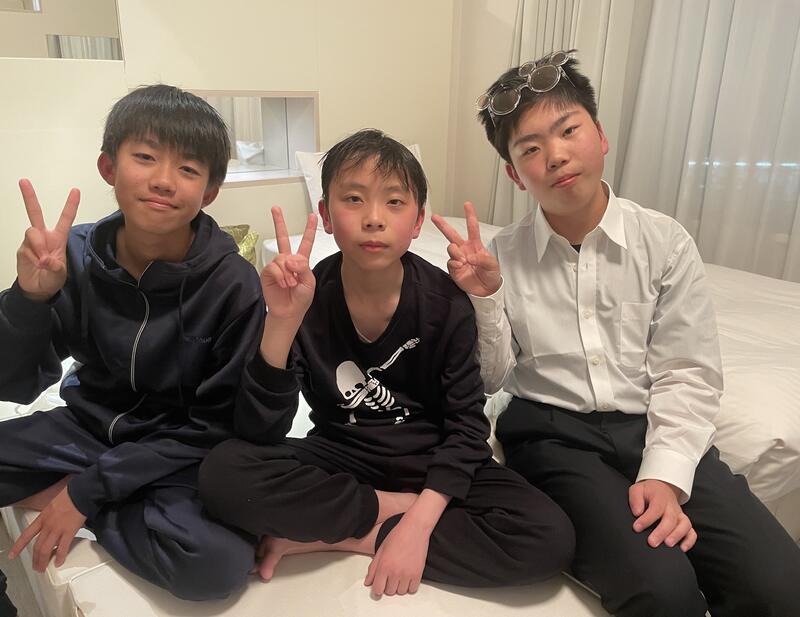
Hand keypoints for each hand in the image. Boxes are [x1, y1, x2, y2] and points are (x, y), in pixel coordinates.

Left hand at [8, 486, 86, 570]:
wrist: (80, 493)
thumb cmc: (70, 495)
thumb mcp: (53, 504)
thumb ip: (50, 516)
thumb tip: (52, 523)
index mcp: (42, 517)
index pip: (26, 535)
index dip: (18, 547)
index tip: (12, 555)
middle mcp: (48, 525)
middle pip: (36, 546)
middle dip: (34, 559)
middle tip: (35, 566)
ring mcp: (58, 529)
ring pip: (45, 550)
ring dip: (43, 561)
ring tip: (43, 568)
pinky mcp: (69, 531)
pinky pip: (62, 548)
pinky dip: (59, 557)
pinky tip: (59, 562)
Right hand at [16, 179, 79, 301]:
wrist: (37, 289)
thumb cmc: (52, 278)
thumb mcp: (59, 274)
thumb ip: (55, 267)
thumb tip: (46, 259)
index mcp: (58, 238)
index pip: (65, 219)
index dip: (70, 205)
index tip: (75, 190)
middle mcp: (44, 236)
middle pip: (35, 213)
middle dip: (30, 197)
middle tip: (23, 181)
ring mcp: (31, 241)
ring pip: (32, 233)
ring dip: (39, 246)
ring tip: (43, 261)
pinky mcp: (22, 248)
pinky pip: (27, 248)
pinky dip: (33, 257)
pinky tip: (36, 264)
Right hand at [260, 207, 316, 320]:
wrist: (289, 311)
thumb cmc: (301, 298)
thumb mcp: (309, 281)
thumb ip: (303, 267)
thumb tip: (290, 258)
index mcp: (301, 261)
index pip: (306, 242)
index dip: (309, 229)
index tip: (312, 216)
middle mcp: (288, 260)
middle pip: (283, 238)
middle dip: (279, 222)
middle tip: (275, 209)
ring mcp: (277, 265)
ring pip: (282, 258)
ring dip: (288, 272)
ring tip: (290, 284)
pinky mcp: (267, 272)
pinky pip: (274, 267)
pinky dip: (280, 275)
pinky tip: (283, 283)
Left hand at [364, 516, 428, 596]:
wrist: (415, 528)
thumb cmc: (397, 535)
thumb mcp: (381, 550)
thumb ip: (373, 568)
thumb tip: (368, 582)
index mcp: (384, 566)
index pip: (377, 590)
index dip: (377, 589)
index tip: (379, 585)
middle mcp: (395, 572)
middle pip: (389, 592)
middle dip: (388, 586)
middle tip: (390, 575)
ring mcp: (407, 574)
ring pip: (401, 592)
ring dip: (399, 586)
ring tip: (400, 574)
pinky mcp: (418, 574)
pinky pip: (412, 590)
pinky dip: (410, 585)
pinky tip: (408, 576)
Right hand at [431, 202, 499, 296]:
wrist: (487, 290)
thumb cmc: (491, 274)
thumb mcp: (492, 264)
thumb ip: (482, 258)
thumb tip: (468, 257)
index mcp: (475, 245)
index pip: (472, 227)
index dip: (470, 215)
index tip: (467, 204)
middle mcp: (464, 249)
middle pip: (452, 234)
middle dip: (443, 225)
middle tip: (434, 217)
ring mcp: (458, 258)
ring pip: (450, 247)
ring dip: (455, 251)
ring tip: (463, 260)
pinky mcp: (454, 269)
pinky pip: (450, 262)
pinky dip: (455, 262)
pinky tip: (460, 265)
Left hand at [629, 479, 695, 551]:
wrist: (662, 489)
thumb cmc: (648, 492)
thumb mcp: (638, 489)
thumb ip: (635, 499)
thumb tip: (637, 513)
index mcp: (660, 498)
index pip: (655, 509)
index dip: (646, 519)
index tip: (637, 528)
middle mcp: (672, 507)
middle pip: (670, 519)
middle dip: (661, 532)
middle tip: (652, 542)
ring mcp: (680, 515)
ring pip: (684, 525)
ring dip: (677, 535)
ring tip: (668, 544)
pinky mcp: (684, 523)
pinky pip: (692, 532)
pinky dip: (690, 541)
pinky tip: (682, 549)